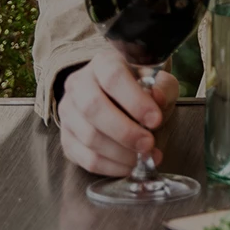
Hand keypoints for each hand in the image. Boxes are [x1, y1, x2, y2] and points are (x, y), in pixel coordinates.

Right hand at [57, 52, 178, 176]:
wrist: (121, 95)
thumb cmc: (141, 87)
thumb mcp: (159, 80)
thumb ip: (163, 87)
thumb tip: (157, 99)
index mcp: (103, 63)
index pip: (113, 77)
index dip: (135, 101)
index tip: (156, 120)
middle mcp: (79, 84)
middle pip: (93, 107)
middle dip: (125, 132)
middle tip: (148, 144)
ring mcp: (68, 111)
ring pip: (88, 136)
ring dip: (120, 153)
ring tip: (143, 157)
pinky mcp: (66, 138)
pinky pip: (84, 157)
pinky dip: (110, 166)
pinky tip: (129, 166)